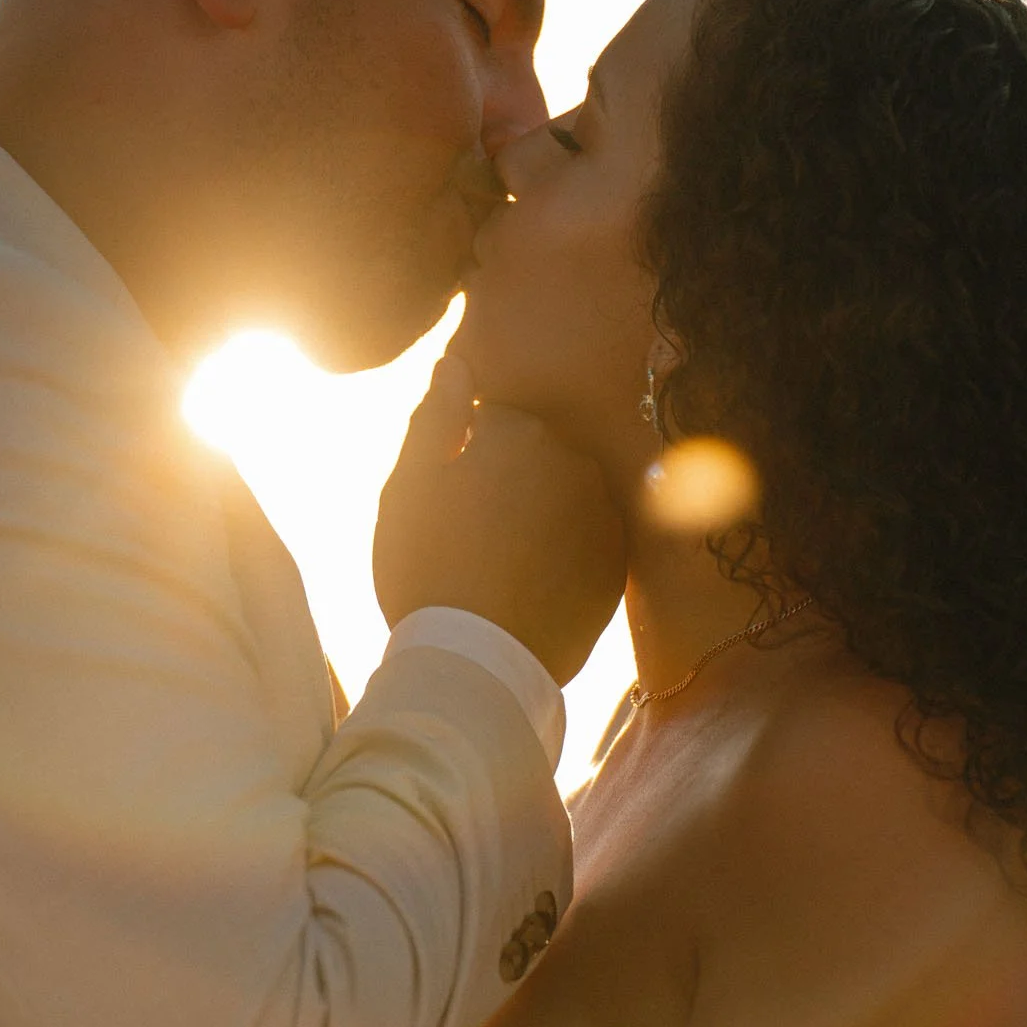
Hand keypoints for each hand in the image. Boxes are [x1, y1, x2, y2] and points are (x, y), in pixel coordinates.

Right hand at [374, 357, 624, 685]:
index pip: (491, 423)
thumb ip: (435, 419)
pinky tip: (532, 582)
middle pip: (534, 454)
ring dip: (540, 513)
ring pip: (563, 495)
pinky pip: (587, 538)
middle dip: (508, 480)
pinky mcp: (617, 561)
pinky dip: (565, 550)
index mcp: (517, 433)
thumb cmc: (426, 568)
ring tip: (502, 563)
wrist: (475, 660)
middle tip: (471, 535)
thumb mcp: (408, 488)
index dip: (464, 458)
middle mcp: (571, 461)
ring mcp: (601, 513)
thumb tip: (456, 366)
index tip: (448, 500)